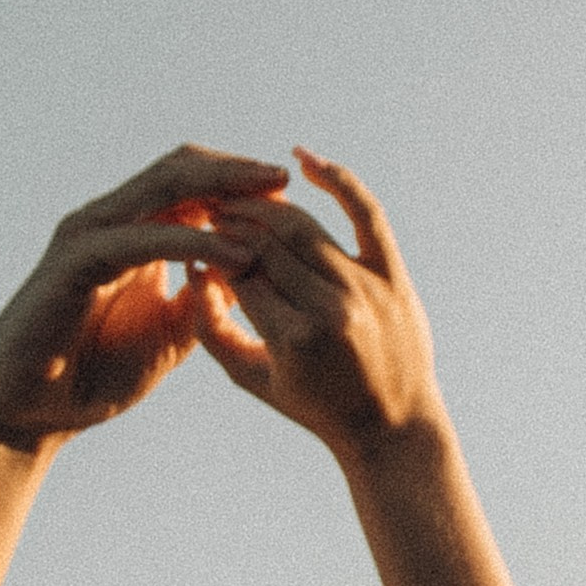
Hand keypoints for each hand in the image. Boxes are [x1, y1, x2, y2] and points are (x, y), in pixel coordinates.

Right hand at [0, 146, 289, 454]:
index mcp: (129, 234)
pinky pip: (140, 238)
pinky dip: (188, 240)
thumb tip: (245, 275)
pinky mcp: (73, 262)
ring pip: (160, 189)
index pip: (190, 186)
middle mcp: (107, 223)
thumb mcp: (167, 337)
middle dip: (235, 171)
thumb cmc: (91, 379)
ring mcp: (87, 236)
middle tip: (284, 179)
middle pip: (179, 170)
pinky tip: (229, 251)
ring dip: (218, 191)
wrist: (30, 415)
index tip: (289, 197)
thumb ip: (201, 302)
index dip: (239, 185)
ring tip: (267, 200)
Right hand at [194, 150, 445, 460]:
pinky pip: (365, 211)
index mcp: (293, 342)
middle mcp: (330, 310)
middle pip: (267, 246)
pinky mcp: (392, 273)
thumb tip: (192, 273)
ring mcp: (365, 288)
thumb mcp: (255, 380)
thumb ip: (214, 333)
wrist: (391, 425)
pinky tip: (302, 160)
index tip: (195, 238)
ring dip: (266, 205)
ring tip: (239, 196)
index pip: (240, 277)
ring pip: (304, 226)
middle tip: (207, 208)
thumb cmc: (315, 407)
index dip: (213, 253)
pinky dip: (336, 178)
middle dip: (231, 223)